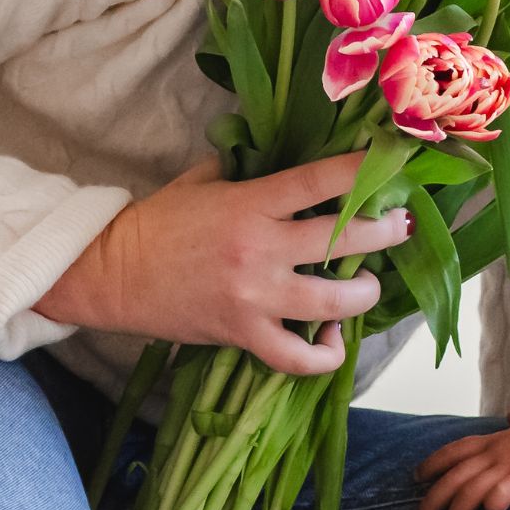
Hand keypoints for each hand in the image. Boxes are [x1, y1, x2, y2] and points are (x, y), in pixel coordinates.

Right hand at [33, 153, 403, 374]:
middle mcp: (259, 249)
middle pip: (342, 239)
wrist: (112, 274)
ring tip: (368, 286)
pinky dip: (323, 355)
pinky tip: (332, 341)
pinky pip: (297, 357)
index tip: (390, 164)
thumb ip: (244, 170)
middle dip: (383, 232)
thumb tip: (278, 153)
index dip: (362, 171)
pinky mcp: (243, 333)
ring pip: (333, 302)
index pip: (320, 181)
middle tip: (398, 226)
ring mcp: (254, 296)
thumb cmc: (156, 223)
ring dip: (363, 295)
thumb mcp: (201, 181)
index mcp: (250, 203)